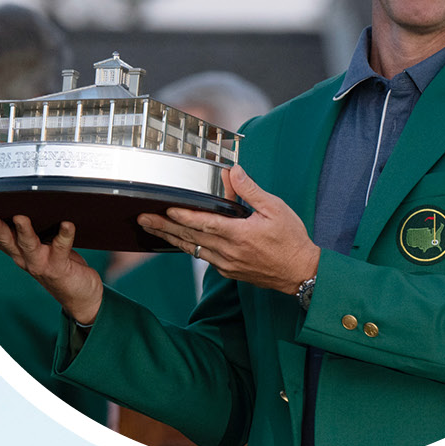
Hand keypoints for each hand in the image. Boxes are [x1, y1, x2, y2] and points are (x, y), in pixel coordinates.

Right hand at [0, 212, 103, 325]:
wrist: (80, 296)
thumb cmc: (58, 264)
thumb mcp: (34, 247)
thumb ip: (23, 231)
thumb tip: (13, 204)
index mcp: (14, 251)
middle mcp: (23, 257)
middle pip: (5, 240)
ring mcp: (40, 262)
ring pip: (28, 244)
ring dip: (24, 230)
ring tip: (21, 217)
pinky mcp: (60, 265)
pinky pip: (62, 247)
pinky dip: (64, 235)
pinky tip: (67, 224)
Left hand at [139, 167, 318, 294]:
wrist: (302, 273)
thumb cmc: (292, 241)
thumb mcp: (277, 209)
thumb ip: (252, 191)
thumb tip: (234, 172)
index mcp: (240, 234)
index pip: (205, 223)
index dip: (183, 216)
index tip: (165, 209)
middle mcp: (229, 251)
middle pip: (191, 237)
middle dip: (165, 226)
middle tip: (142, 218)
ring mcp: (227, 263)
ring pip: (193, 249)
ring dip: (172, 238)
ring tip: (152, 229)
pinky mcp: (229, 271)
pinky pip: (204, 258)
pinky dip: (189, 248)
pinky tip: (179, 241)